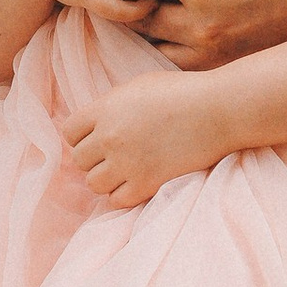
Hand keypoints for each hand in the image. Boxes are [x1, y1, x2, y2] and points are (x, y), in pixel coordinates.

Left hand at [63, 68, 237, 207]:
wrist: (218, 109)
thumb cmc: (183, 92)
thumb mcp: (138, 86)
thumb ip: (112, 105)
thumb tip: (95, 123)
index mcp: (106, 109)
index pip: (68, 132)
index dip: (81, 136)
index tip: (97, 137)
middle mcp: (110, 137)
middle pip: (79, 160)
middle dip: (93, 158)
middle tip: (114, 154)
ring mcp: (128, 162)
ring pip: (94, 183)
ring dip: (106, 178)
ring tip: (124, 170)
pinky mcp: (147, 182)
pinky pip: (117, 200)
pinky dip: (123, 194)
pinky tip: (136, 182)